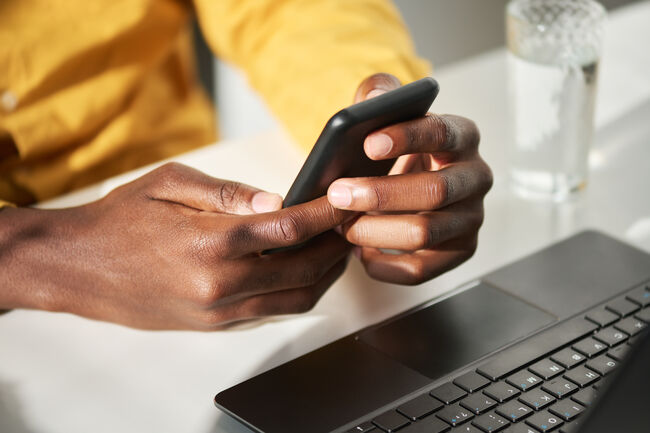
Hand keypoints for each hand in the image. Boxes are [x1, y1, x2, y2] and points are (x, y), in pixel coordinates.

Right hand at [0, 163, 350, 329]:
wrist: (78, 266)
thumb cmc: (120, 219)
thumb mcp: (171, 182)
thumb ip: (229, 192)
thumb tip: (277, 200)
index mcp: (211, 240)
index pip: (290, 228)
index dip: (326, 214)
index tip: (346, 201)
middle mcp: (219, 282)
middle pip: (303, 267)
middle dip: (336, 245)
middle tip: (351, 224)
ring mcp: (218, 309)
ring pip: (295, 297)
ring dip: (325, 274)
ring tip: (337, 249)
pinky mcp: (213, 324)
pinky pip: (271, 309)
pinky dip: (297, 290)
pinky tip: (303, 270)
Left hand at [327, 74, 492, 284]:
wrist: (408, 185)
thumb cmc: (395, 147)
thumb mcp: (387, 114)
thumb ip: (379, 94)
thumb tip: (373, 99)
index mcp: (463, 136)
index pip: (443, 133)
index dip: (407, 138)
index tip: (368, 143)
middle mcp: (476, 178)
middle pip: (435, 191)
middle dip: (380, 194)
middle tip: (336, 194)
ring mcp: (471, 218)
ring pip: (425, 233)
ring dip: (375, 231)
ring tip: (341, 225)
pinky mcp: (460, 252)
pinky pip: (421, 269)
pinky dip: (384, 264)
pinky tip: (361, 252)